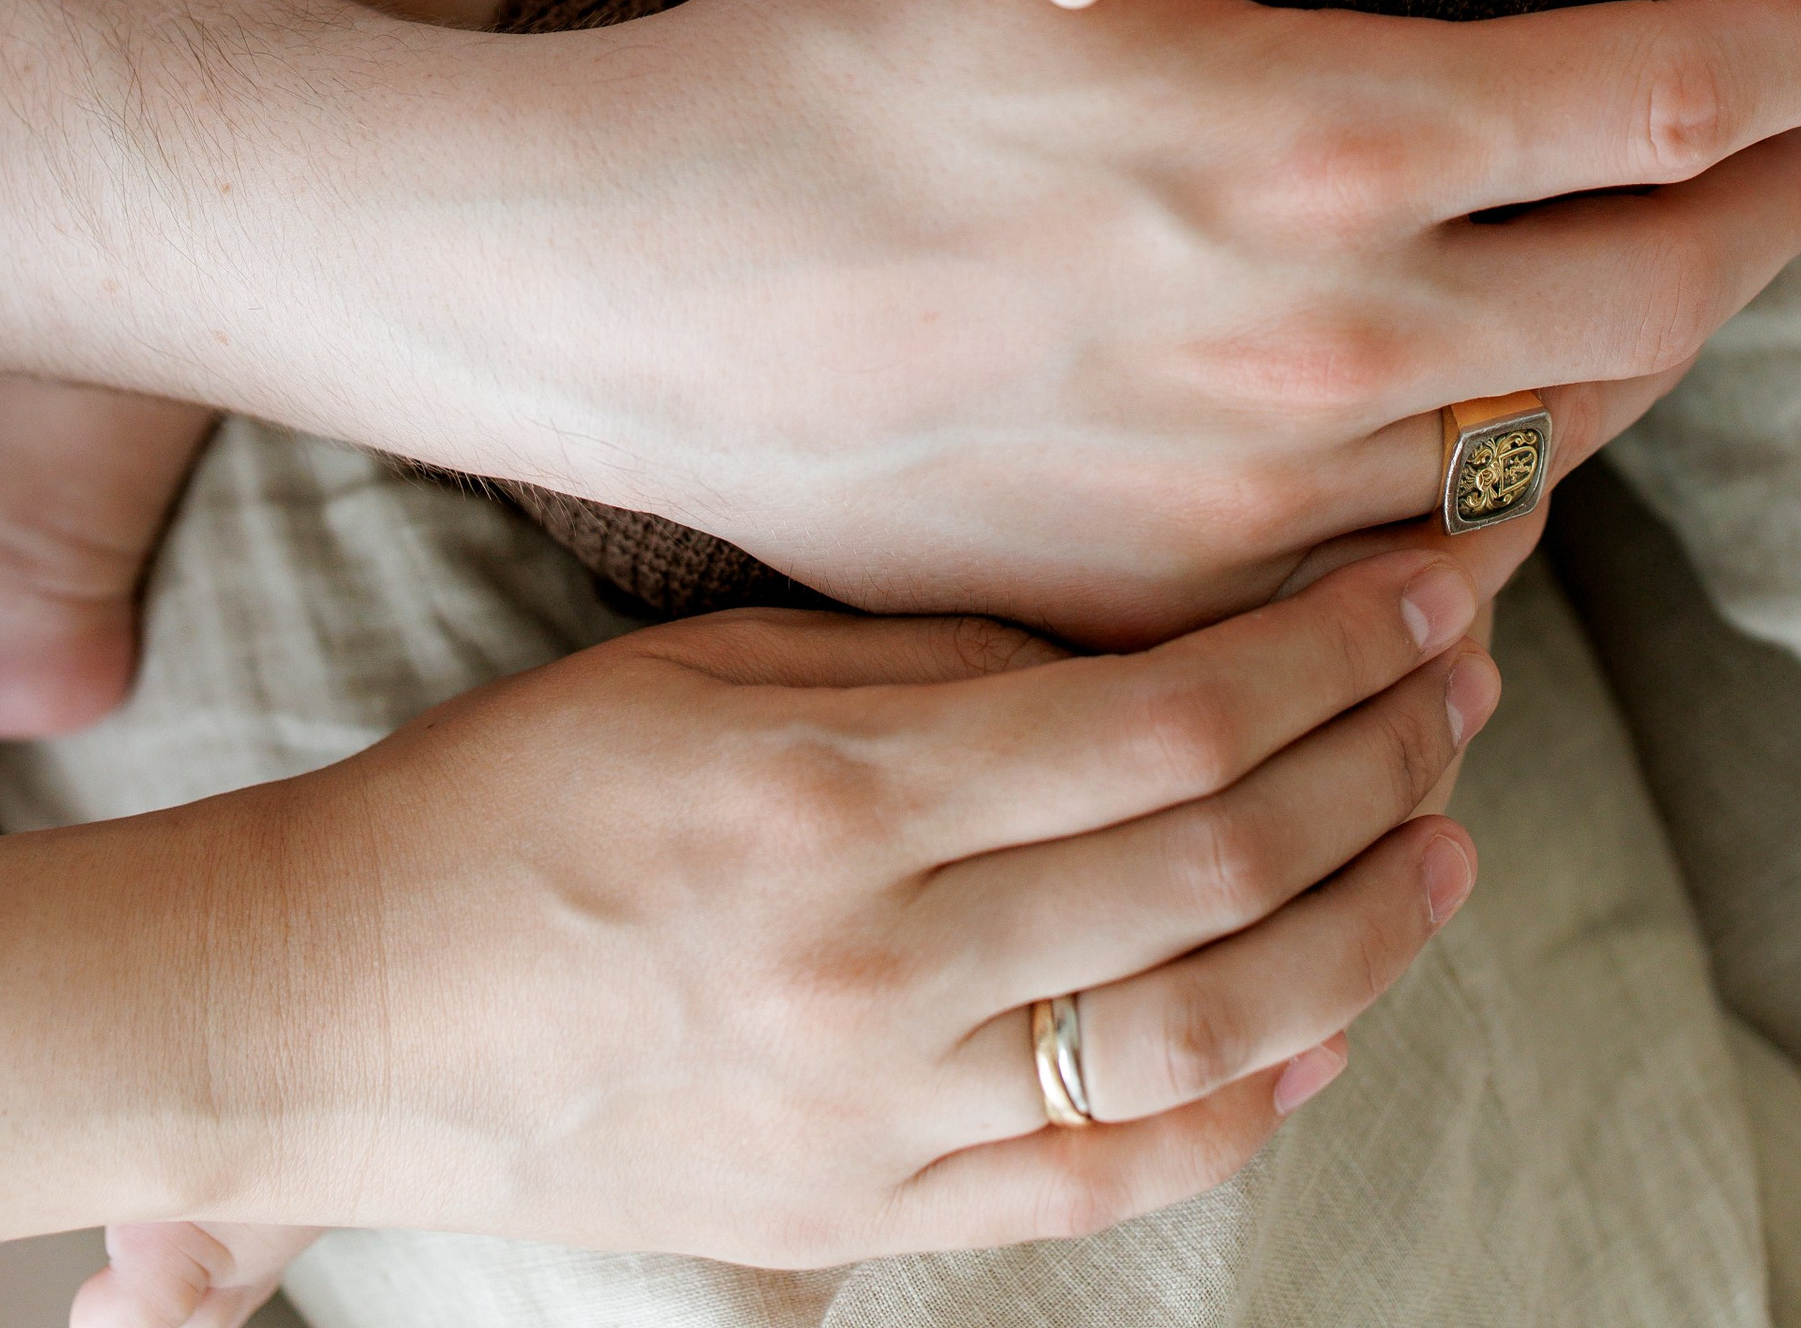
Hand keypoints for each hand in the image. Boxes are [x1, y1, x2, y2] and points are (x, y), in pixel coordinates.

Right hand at [103, 553, 1496, 1274]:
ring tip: (1439, 847)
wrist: (336, 1011)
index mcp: (837, 793)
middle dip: (1376, 763)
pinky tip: (1322, 1030)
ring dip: (1351, 937)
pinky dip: (1239, 1110)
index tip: (1423, 582)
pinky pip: (1098, 1180)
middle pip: (1211, 867)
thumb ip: (935, 661)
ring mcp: (876, 1117)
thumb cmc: (515, 795)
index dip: (1327, 650)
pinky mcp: (861, 1217)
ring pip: (1196, 1037)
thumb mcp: (711, 663)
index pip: (1164, 721)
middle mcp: (875, 967)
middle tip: (1464, 685)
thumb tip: (1153, 640)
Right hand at [539, 0, 1800, 639]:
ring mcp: (1272, 500)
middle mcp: (1334, 344)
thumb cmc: (825, 63)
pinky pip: (1423, 554)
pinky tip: (1479, 393)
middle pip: (1680, 289)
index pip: (1675, 100)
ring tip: (1669, 245)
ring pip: (1566, 430)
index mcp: (1321, 146)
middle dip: (1794, 202)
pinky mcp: (1195, 599)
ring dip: (1648, 329)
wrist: (630, 293)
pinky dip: (1494, 461)